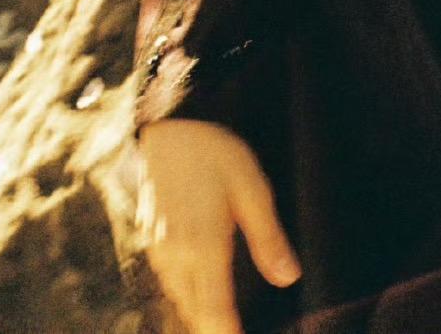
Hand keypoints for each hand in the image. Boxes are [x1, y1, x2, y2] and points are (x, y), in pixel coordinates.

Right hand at [137, 119, 300, 333]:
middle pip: (194, 309)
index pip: (214, 308)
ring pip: (179, 296)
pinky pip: (168, 279)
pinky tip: (199, 290)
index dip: (224, 332)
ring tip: (220, 321)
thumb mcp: (252, 189)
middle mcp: (176, 255)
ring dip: (198, 311)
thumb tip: (289, 277)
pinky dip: (185, 292)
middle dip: (212, 326)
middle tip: (230, 331)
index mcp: (204, 246)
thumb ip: (269, 238)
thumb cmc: (213, 153)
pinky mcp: (150, 237)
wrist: (166, 127)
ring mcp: (159, 248)